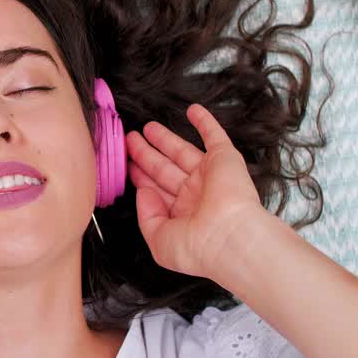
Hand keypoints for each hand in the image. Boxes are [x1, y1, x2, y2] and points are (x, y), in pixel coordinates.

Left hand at [125, 103, 267, 281]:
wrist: (230, 237)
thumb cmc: (197, 247)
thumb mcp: (159, 240)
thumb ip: (146, 216)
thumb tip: (144, 193)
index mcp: (181, 215)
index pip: (156, 190)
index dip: (141, 177)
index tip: (127, 165)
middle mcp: (195, 195)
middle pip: (164, 168)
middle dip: (146, 154)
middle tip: (131, 140)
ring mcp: (209, 176)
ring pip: (182, 151)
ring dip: (165, 138)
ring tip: (147, 127)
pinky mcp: (224, 159)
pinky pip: (214, 135)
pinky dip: (204, 122)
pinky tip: (192, 110)